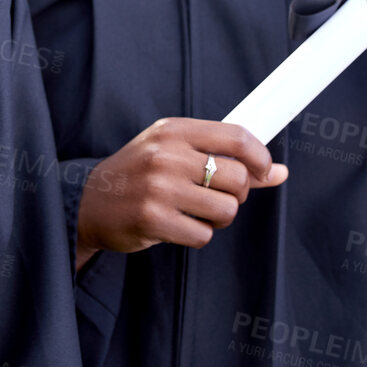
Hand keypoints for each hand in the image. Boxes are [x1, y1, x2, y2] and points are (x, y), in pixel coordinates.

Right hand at [76, 118, 286, 268]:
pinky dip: (197, 235)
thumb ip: (225, 159)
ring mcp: (159, 187)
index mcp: (173, 131)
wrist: (88, 201)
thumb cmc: (138, 174)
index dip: (261, 156)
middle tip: (218, 196)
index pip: (236, 136)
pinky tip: (177, 225)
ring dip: (218, 219)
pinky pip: (204, 235)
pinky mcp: (153, 219)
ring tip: (195, 212)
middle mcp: (166, 155)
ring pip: (226, 210)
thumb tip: (279, 171)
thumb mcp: (175, 153)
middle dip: (237, 194)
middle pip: (238, 178)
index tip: (265, 170)